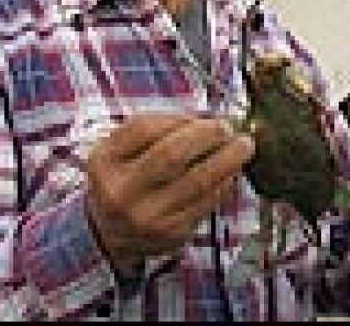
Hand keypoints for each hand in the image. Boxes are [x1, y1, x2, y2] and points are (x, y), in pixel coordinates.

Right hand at [84, 115, 254, 271]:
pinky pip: (207, 202)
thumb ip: (155, 129)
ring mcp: (147, 216)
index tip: (203, 115)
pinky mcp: (172, 234)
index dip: (179, 118)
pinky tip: (232, 172)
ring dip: (227, 159)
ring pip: (197, 181)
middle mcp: (122, 191)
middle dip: (207, 135)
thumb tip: (206, 117)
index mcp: (105, 161)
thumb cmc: (124, 179)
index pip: (144, 129)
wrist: (109, 234)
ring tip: (244, 146)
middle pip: (171, 155)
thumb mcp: (121, 150)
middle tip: (229, 127)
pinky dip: (225, 183)